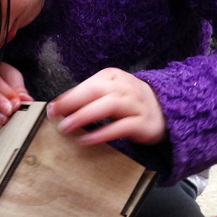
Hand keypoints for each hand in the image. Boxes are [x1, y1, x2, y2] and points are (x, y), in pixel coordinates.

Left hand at [47, 68, 166, 144]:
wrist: (165, 110)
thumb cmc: (128, 103)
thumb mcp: (108, 94)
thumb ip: (85, 99)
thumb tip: (57, 109)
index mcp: (112, 77)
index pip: (87, 85)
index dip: (67, 97)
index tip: (51, 109)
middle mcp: (125, 87)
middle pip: (96, 91)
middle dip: (73, 103)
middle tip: (56, 117)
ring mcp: (136, 104)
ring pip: (109, 105)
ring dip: (85, 116)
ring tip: (67, 127)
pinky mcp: (143, 123)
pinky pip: (122, 127)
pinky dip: (103, 133)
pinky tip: (88, 140)